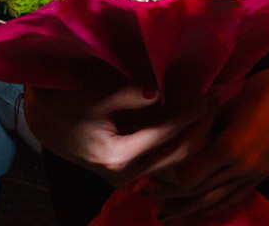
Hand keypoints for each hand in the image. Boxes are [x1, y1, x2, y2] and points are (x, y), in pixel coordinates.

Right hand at [23, 82, 215, 186]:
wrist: (46, 123)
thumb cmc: (67, 106)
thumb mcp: (94, 96)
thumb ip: (126, 95)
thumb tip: (157, 92)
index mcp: (116, 158)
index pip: (165, 135)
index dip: (190, 114)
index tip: (211, 94)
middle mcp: (126, 174)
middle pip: (179, 155)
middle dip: (202, 127)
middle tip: (221, 100)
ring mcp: (130, 176)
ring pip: (177, 160)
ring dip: (197, 134)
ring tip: (214, 106)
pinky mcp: (133, 170)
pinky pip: (167, 157)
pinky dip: (184, 138)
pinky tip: (197, 117)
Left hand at [150, 51, 268, 222]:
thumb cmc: (260, 88)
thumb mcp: (224, 104)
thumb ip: (200, 126)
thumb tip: (174, 138)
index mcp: (230, 148)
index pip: (189, 177)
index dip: (167, 179)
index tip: (149, 173)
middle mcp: (242, 168)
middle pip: (199, 194)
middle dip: (170, 198)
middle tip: (146, 196)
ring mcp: (255, 173)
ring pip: (216, 202)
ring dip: (189, 209)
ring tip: (166, 214)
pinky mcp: (263, 173)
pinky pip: (233, 197)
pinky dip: (212, 206)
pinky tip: (198, 208)